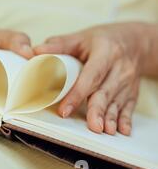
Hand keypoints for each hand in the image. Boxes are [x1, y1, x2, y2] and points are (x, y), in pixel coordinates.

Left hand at [34, 23, 148, 135]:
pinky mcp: (132, 92)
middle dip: (98, 110)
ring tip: (103, 130)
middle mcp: (120, 68)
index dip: (77, 94)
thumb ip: (58, 45)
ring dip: (110, 118)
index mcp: (106, 52)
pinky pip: (129, 107)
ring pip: (117, 102)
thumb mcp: (80, 38)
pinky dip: (126, 120)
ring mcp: (128, 81)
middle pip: (105, 92)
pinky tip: (122, 131)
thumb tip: (35, 51)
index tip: (64, 109)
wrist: (133, 42)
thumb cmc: (101, 40)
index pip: (90, 75)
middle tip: (92, 126)